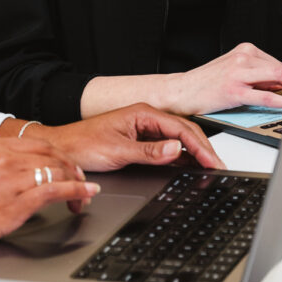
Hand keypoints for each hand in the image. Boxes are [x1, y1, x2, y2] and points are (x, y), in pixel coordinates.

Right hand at [0, 138, 99, 253]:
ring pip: (57, 172)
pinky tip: (85, 196)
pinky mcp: (16, 203)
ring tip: (86, 192)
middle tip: (81, 180)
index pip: (40, 144)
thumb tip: (20, 169)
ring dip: (77, 182)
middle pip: (53, 157)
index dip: (60, 156)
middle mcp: (6, 158)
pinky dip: (75, 192)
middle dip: (72, 168)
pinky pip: (55, 192)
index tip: (68, 166)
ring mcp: (12, 180)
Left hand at [23, 104, 223, 171]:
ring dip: (194, 153)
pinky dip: (181, 158)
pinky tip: (190, 167)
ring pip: (177, 140)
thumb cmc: (83, 144)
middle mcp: (145, 119)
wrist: (63, 149)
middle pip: (183, 132)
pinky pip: (166, 149)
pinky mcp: (140, 142)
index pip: (180, 128)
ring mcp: (144, 130)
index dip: (199, 146)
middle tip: (218, 167)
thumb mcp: (118, 150)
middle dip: (203, 149)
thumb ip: (149, 152)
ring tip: (210, 168)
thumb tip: (176, 150)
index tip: (211, 161)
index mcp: (142, 113)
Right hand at [161, 44, 281, 115]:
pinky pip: (266, 95)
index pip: (278, 63)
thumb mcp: (233, 71)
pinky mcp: (234, 90)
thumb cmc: (206, 84)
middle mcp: (242, 57)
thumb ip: (257, 76)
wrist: (180, 91)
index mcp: (244, 50)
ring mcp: (238, 72)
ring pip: (277, 77)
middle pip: (281, 68)